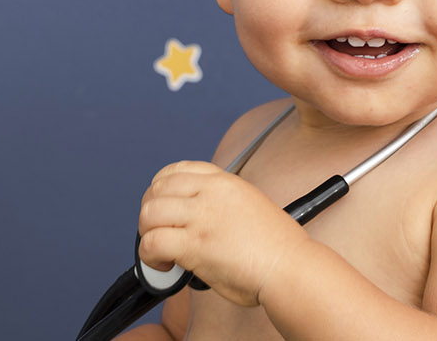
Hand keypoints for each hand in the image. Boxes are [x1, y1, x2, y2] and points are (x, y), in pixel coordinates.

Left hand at [137, 161, 310, 306]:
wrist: (289, 267)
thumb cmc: (276, 247)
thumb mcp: (249, 205)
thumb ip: (222, 204)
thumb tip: (198, 218)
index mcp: (225, 182)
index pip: (176, 170)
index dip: (160, 189)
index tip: (161, 205)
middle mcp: (211, 193)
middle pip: (157, 188)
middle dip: (150, 212)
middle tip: (157, 232)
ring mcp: (202, 217)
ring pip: (150, 212)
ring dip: (147, 234)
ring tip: (160, 251)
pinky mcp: (195, 245)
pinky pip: (153, 242)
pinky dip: (150, 256)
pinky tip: (163, 266)